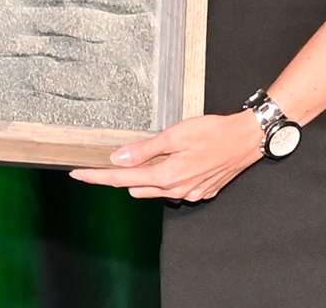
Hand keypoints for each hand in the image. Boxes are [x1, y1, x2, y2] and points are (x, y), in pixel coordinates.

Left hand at [67, 112, 263, 200]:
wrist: (248, 139)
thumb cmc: (213, 132)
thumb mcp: (175, 135)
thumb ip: (145, 149)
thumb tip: (117, 158)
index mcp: (167, 176)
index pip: (122, 179)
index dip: (98, 177)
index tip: (77, 174)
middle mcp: (177, 190)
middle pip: (137, 187)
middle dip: (122, 176)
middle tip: (110, 159)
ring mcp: (191, 193)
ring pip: (156, 190)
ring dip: (145, 177)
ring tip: (146, 157)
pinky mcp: (203, 191)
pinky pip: (176, 189)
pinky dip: (168, 178)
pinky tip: (175, 162)